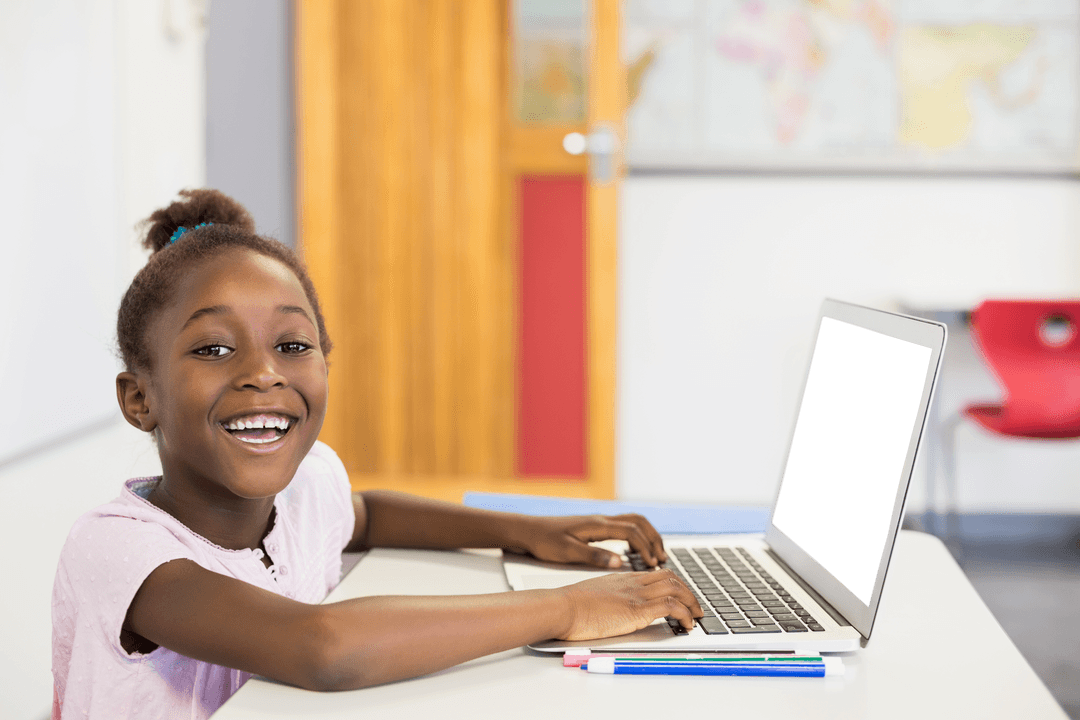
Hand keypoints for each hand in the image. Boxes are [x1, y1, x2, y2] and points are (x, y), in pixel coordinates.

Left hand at [514, 514, 667, 568]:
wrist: (527, 530)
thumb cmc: (544, 541)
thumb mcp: (567, 552)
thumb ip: (594, 557)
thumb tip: (620, 562)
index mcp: (597, 525)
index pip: (632, 532)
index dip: (646, 547)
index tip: (654, 564)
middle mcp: (601, 520)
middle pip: (638, 522)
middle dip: (654, 539)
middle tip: (663, 558)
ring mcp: (598, 522)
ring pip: (633, 522)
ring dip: (647, 536)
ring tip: (655, 555)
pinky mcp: (594, 527)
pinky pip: (623, 527)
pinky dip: (636, 537)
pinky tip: (634, 552)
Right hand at [556, 570, 702, 640]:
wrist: (562, 607)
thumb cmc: (569, 605)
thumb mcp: (593, 594)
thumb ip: (607, 596)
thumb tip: (610, 607)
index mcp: (622, 578)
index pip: (657, 575)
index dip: (674, 584)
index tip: (681, 595)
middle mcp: (633, 583)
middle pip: (671, 578)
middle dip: (688, 592)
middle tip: (695, 607)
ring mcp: (636, 595)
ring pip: (676, 589)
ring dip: (692, 603)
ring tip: (697, 617)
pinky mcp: (637, 610)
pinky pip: (671, 606)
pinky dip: (685, 614)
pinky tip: (687, 625)